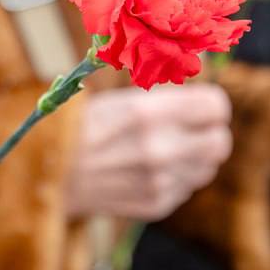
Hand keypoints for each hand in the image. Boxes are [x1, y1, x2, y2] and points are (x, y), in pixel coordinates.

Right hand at [65, 85, 232, 220]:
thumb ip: (165, 85)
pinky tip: (153, 167)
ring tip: (170, 146)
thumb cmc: (85, 125)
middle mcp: (158, 149)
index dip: (211, 103)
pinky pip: (187, 187)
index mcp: (148, 113)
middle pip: (220, 142)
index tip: (201, 103)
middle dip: (211, 131)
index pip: (216, 107)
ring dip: (196, 155)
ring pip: (208, 167)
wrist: (49, 172)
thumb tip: (202, 64)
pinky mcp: (156, 205)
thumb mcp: (122, 95)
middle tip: (195, 127)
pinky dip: (178, 176)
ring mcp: (158, 181)